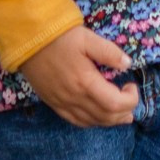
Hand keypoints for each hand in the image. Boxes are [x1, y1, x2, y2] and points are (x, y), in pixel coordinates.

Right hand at [22, 25, 140, 127]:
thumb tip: (127, 65)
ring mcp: (62, 103)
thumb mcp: (87, 38)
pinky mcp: (53, 103)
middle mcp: (74, 98)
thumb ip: (109, 52)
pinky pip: (75, 121)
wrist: (28, 41)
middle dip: (124, 112)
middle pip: (105, 117)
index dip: (130, 99)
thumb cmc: (59, 37)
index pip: (115, 104)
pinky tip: (97, 116)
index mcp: (85, 82)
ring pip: (91, 122)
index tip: (131, 85)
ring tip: (121, 112)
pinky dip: (92, 122)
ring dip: (110, 120)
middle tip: (130, 99)